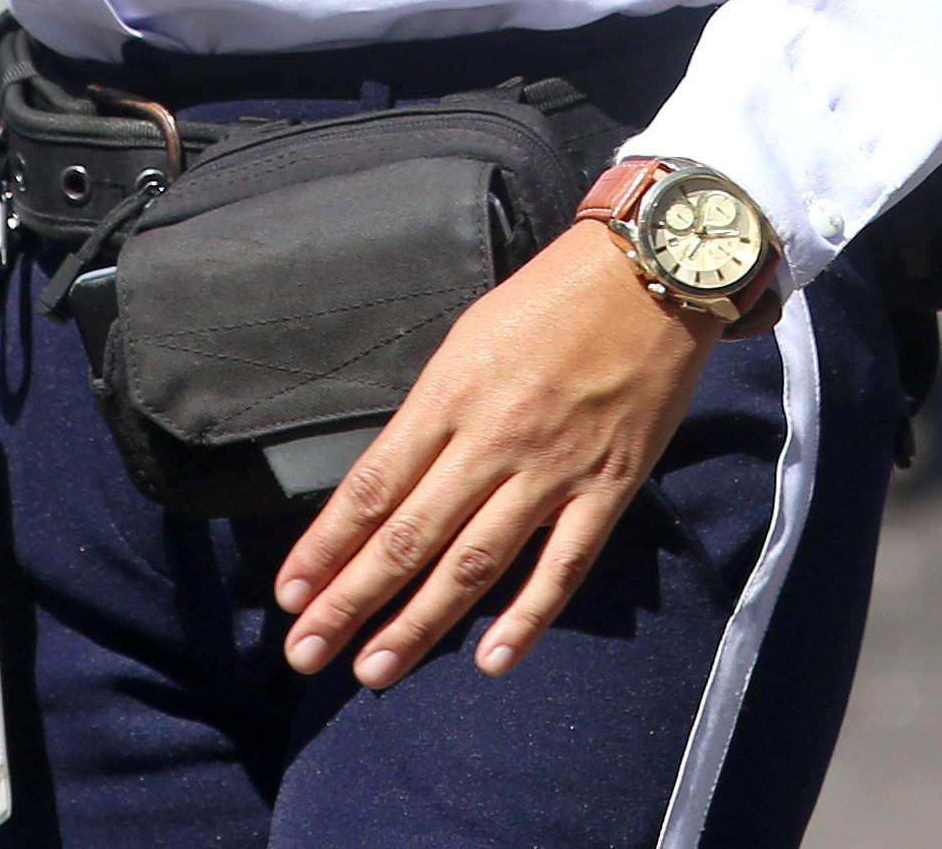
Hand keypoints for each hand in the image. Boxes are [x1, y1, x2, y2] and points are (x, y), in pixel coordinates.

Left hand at [271, 222, 710, 687]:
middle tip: (305, 653)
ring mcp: (552, 468)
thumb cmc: (552, 298)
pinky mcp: (608, 486)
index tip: (289, 592)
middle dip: (350, 600)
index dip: (325, 546)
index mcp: (449, 394)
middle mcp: (493, 438)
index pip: (372, 487)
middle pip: (408, 536)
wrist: (652, 272)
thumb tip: (387, 486)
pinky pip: (563, 564)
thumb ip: (432, 414)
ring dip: (419, 623)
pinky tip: (490, 659)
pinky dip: (526, 617)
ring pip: (473, 562)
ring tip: (374, 670)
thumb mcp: (469, 339)